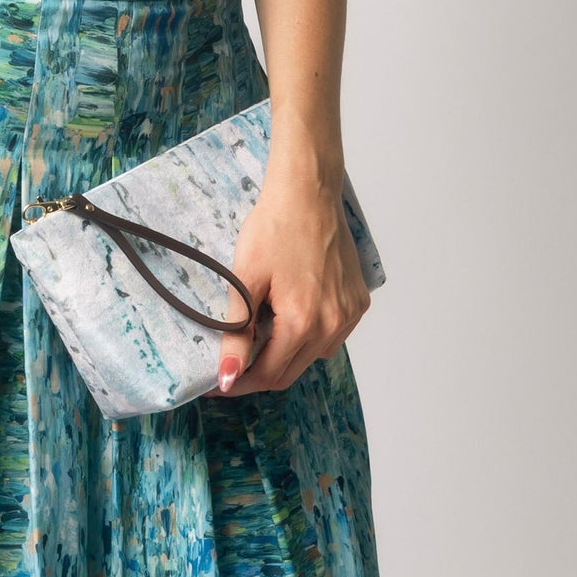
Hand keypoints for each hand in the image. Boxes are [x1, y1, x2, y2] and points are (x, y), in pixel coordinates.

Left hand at [208, 176, 370, 398]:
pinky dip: (310, 335)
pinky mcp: (359, 303)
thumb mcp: (245, 279)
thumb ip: (236, 333)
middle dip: (260, 372)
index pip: (268, 375)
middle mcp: (333, 326)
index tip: (218, 383)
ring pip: (313, 355)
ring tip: (262, 327)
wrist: (308, 193)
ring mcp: (349, 315)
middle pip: (291, 371)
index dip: (239, 382)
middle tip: (232, 361)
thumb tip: (226, 378)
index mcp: (303, 323)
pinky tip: (292, 312)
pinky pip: (332, 335)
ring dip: (286, 353)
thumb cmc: (274, 228)